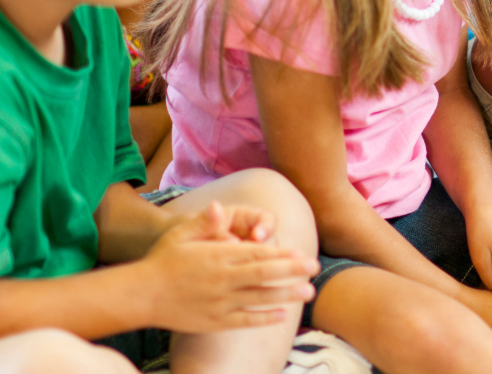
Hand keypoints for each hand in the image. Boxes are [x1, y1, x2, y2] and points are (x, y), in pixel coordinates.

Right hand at [139, 201, 319, 332]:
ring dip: (286, 294)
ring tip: (308, 292)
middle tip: (315, 268)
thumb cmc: (163, 259)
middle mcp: (222, 279)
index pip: (256, 253)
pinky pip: (243, 320)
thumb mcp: (182, 233)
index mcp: (218, 256)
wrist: (140, 295)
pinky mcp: (214, 321)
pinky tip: (282, 315)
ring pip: (259, 297)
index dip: (280, 253)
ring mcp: (219, 302)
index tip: (300, 252)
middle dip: (292, 271)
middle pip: (264, 273)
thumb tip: (217, 205)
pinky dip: (263, 318)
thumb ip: (205, 222)